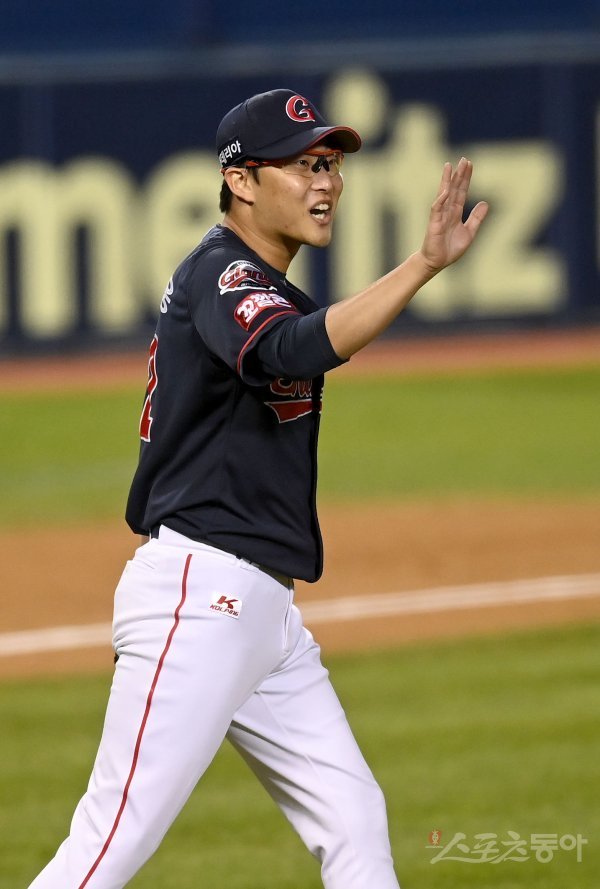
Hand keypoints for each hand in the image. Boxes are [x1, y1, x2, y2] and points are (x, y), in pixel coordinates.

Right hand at [419, 158, 487, 274]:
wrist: (437, 263)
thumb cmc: (450, 249)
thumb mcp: (470, 232)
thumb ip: (477, 218)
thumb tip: (485, 202)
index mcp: (455, 212)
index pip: (461, 191)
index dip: (466, 178)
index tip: (469, 164)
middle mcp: (447, 211)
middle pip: (453, 189)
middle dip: (458, 175)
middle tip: (463, 159)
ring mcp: (440, 216)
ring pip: (444, 195)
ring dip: (446, 181)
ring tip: (449, 166)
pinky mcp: (434, 224)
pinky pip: (436, 210)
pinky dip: (440, 200)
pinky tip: (444, 191)